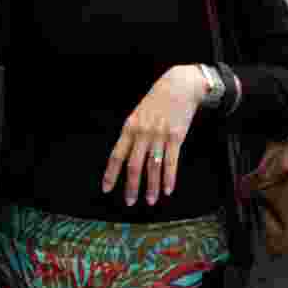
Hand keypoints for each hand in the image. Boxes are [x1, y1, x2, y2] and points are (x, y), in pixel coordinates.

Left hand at [102, 65, 206, 205]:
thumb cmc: (159, 99)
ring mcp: (160, 135)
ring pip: (153, 167)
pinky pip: (171, 162)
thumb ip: (134, 132)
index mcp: (130, 127)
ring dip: (151, 187)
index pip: (116, 156)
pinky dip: (169, 178)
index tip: (106, 189)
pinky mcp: (176, 136)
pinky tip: (168, 189)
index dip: (111, 174)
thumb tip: (128, 154)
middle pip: (133, 166)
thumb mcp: (139, 113)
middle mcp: (143, 133)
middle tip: (130, 202)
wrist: (180, 84)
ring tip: (150, 200)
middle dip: (131, 187)